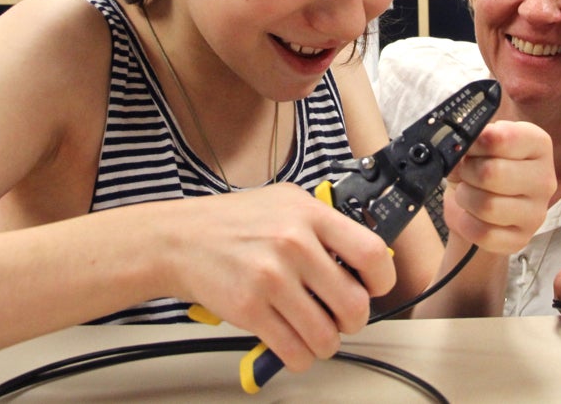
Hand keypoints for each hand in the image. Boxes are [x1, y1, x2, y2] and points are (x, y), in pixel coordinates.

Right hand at [169, 184, 394, 372]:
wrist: (179, 239)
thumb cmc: (233, 222)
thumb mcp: (286, 202)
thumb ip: (325, 224)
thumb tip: (365, 256)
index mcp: (310, 215)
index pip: (372, 253)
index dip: (381, 280)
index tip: (373, 288)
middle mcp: (294, 244)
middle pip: (354, 305)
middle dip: (353, 321)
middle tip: (342, 318)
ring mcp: (272, 278)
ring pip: (326, 336)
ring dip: (326, 344)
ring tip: (316, 334)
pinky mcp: (250, 309)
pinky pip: (294, 351)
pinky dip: (300, 357)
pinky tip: (292, 344)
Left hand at [443, 120, 555, 253]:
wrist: (475, 206)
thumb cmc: (478, 167)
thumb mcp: (474, 147)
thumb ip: (471, 141)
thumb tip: (460, 147)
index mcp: (538, 145)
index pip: (505, 138)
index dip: (477, 142)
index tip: (469, 146)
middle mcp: (544, 178)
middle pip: (492, 173)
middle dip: (467, 172)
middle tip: (465, 172)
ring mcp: (536, 213)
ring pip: (487, 206)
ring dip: (465, 198)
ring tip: (467, 193)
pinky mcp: (521, 239)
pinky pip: (484, 233)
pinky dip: (466, 224)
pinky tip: (469, 215)